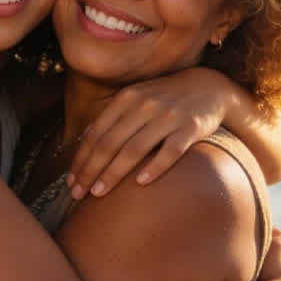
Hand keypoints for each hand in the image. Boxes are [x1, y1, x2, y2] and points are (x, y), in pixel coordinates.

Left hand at [68, 68, 232, 198]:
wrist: (209, 87)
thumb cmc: (165, 99)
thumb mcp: (137, 99)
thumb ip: (113, 117)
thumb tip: (84, 140)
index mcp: (127, 98)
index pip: (96, 133)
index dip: (81, 159)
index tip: (71, 181)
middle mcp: (145, 105)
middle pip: (110, 143)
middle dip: (90, 170)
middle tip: (78, 193)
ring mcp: (168, 116)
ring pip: (135, 149)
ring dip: (113, 173)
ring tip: (98, 193)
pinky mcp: (191, 127)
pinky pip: (170, 151)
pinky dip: (155, 167)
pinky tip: (141, 183)